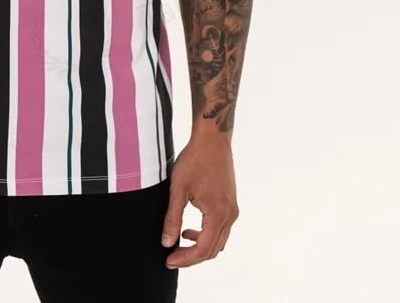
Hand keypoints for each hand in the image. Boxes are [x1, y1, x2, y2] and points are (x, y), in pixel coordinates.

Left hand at [161, 132, 238, 267]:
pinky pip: (221, 229)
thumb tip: (166, 243)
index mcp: (218, 213)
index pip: (203, 249)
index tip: (169, 261)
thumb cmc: (194, 160)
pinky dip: (206, 235)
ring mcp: (232, 210)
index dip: (185, 259)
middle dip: (192, 257)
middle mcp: (230, 215)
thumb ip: (172, 218)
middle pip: (213, 249)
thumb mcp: (178, 189)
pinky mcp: (231, 204)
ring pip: (218, 241)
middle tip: (172, 257)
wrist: (212, 139)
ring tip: (179, 243)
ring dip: (200, 247)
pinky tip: (190, 229)